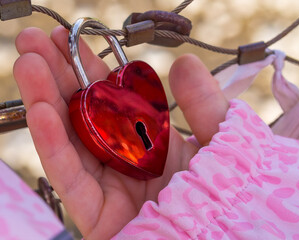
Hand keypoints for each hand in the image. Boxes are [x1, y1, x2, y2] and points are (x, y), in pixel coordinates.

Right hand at [13, 26, 228, 239]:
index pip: (112, 99)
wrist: (226, 233)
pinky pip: (72, 180)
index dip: (90, 68)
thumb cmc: (225, 189)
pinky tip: (41, 111)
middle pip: (83, 116)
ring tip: (29, 64)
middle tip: (34, 42)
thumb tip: (184, 62)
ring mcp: (110, 187)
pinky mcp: (99, 216)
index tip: (69, 39)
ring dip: (45, 102)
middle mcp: (125, 160)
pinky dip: (55, 145)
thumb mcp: (219, 138)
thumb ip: (203, 104)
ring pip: (70, 142)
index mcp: (150, 140)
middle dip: (58, 78)